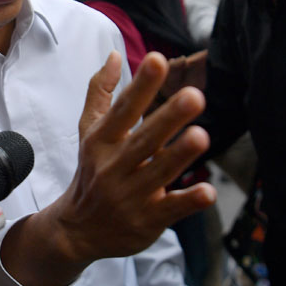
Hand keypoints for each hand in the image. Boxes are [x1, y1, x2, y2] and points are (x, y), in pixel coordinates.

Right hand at [1, 52, 215, 285]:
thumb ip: (100, 93)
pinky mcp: (146, 221)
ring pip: (158, 172)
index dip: (141, 86)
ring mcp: (130, 196)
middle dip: (169, 119)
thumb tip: (114, 55)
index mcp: (101, 141)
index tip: (158, 60)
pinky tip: (208, 191)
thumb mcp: (89, 132)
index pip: (122, 110)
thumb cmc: (91, 172)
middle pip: (143, 140)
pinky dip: (188, 201)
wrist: (78, 230)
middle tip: (194, 96)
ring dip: (180, 155)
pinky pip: (170, 210)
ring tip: (202, 135)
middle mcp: (113, 167)